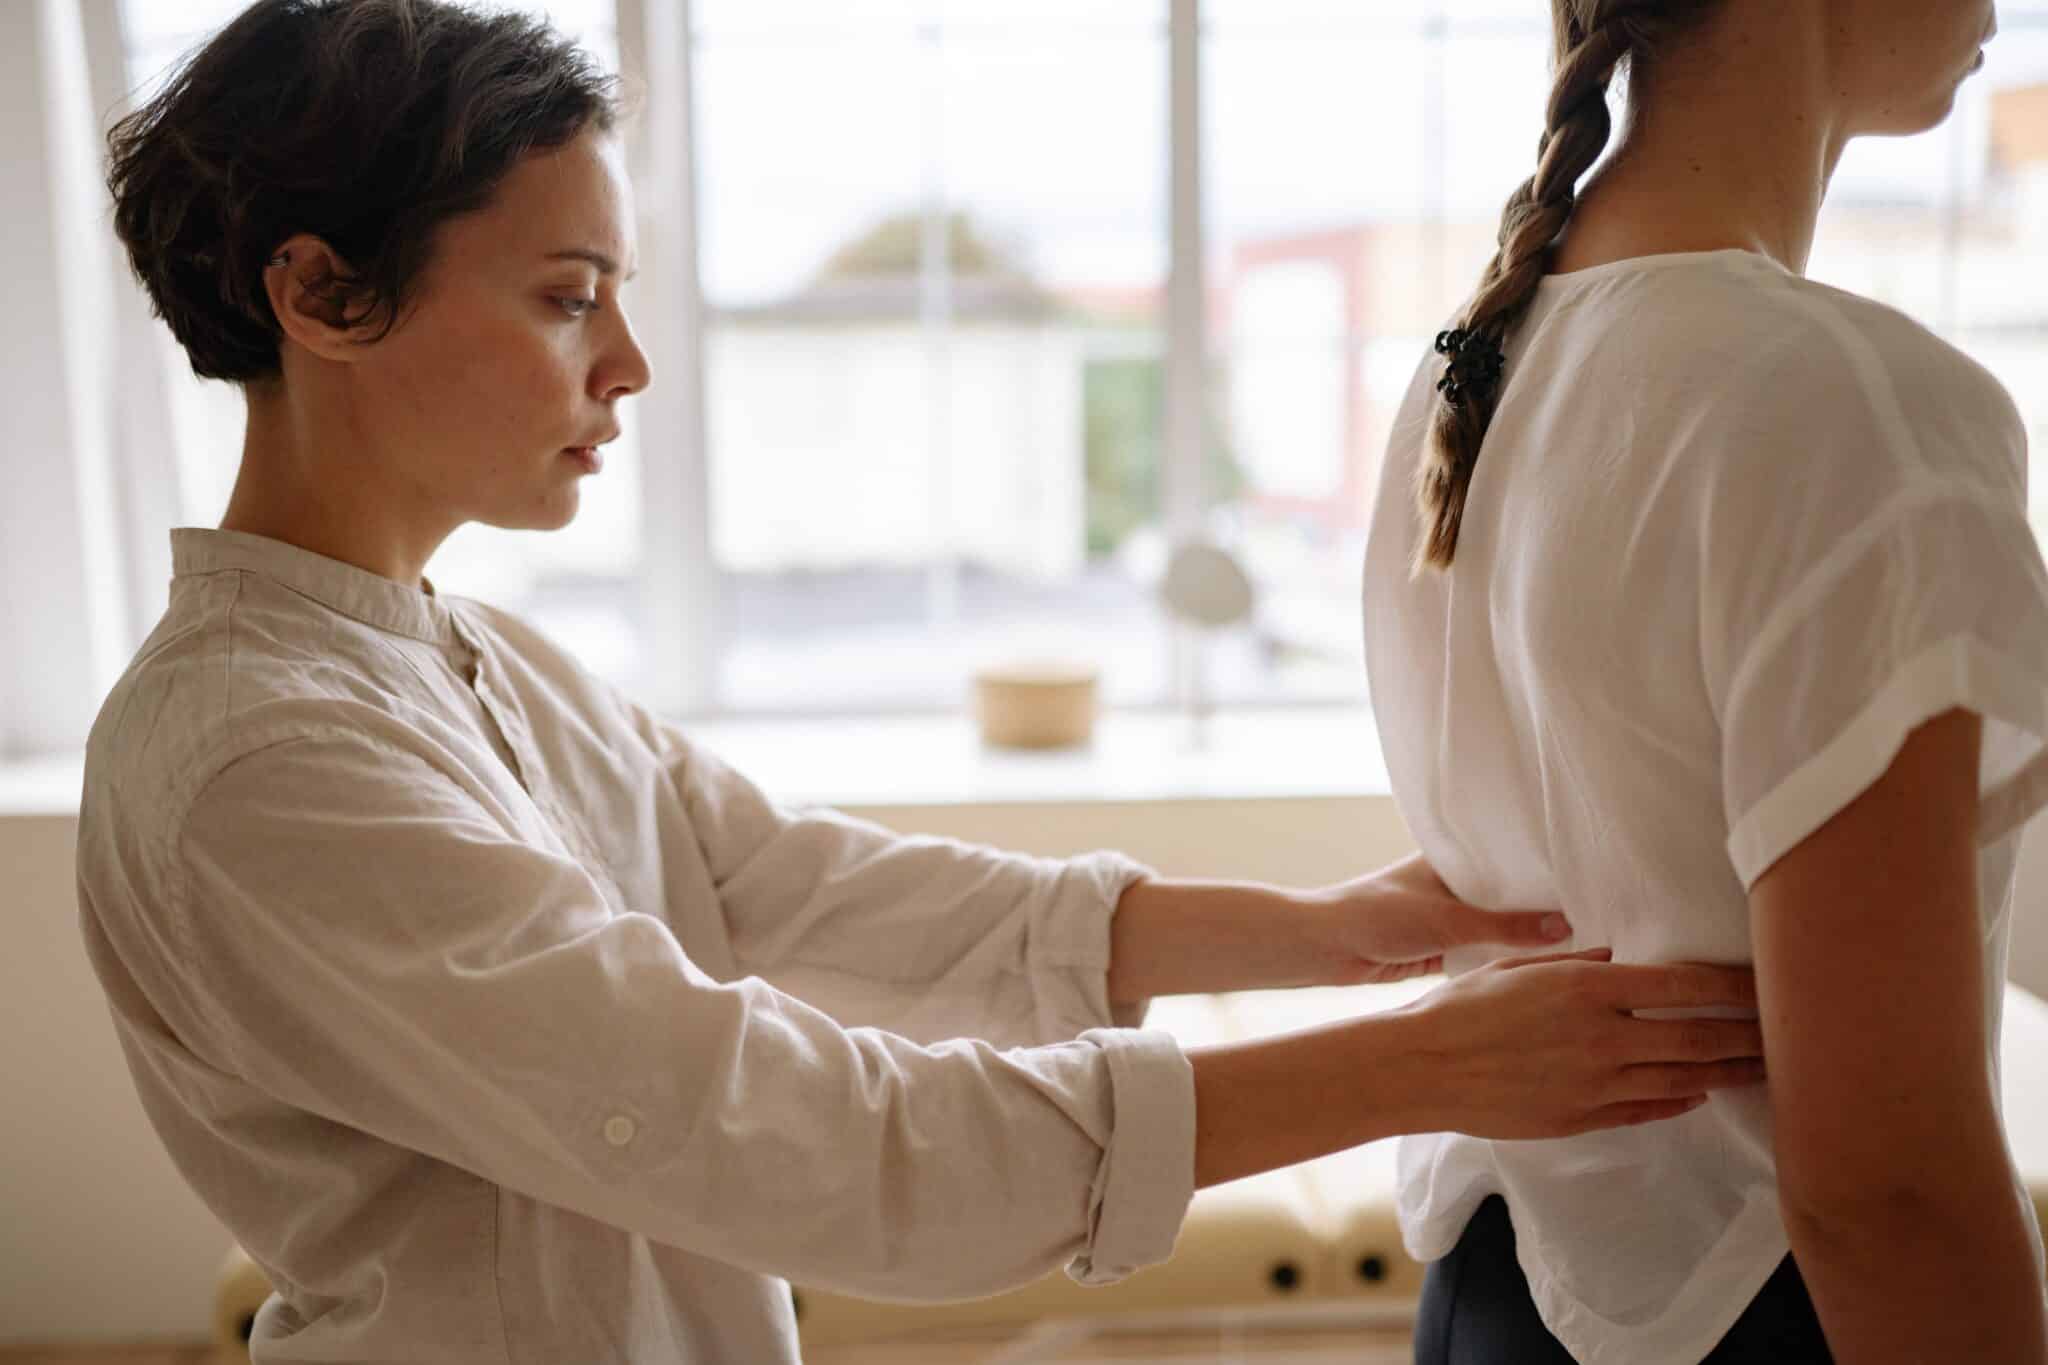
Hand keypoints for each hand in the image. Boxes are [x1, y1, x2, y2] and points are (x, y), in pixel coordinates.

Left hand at [1302, 852, 1572, 983]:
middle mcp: (1453, 884)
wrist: (1324, 948)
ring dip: (1524, 938)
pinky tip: (1541, 970)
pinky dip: (1504, 960)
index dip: (1546, 870)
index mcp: (1453, 858)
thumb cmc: (1377, 915)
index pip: (1511, 858)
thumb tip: (1565, 927)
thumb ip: (1505, 927)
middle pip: (1510, 896)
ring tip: (1582, 945)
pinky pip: (1483, 951)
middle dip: (1542, 909)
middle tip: (1598, 918)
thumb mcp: (1447, 919)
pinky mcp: (1442, 948)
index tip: (1591, 880)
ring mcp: (1448, 916)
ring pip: (1499, 927)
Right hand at [1393, 948, 1765, 1138]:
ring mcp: (1596, 1083)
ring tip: (1762, 1068)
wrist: (1422, 1069)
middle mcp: (1603, 1037)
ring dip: (1728, 1072)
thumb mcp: (1518, 967)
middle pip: (1698, 1037)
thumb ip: (1575, 962)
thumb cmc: (1460, 1009)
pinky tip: (1701, 1093)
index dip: (1734, 988)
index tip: (1768, 984)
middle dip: (1748, 1034)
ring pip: (1684, 1078)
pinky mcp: (1583, 1118)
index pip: (1685, 987)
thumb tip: (1617, 958)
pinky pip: (1648, 1109)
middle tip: (1788, 1033)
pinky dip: (1681, 1100)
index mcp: (1588, 988)